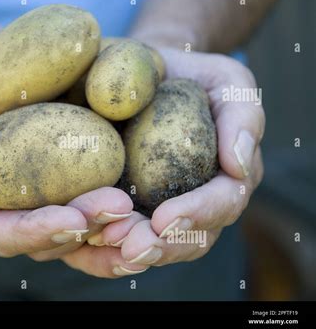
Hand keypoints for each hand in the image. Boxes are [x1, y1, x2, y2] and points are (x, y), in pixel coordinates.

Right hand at [0, 60, 147, 276]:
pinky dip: (120, 215)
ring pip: (78, 231)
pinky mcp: (70, 188)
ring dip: (110, 228)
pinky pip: (95, 209)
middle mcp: (10, 218)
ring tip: (139, 212)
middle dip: (85, 229)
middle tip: (118, 209)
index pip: (4, 235)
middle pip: (49, 240)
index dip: (36, 233)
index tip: (72, 220)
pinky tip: (145, 207)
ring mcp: (42, 204)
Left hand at [96, 48, 264, 266]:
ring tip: (105, 244)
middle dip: (161, 247)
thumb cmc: (192, 77)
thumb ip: (242, 116)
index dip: (197, 215)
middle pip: (191, 239)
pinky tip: (88, 242)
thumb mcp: (227, 81)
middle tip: (129, 248)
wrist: (151, 76)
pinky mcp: (136, 208)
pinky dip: (110, 248)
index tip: (164, 220)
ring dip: (133, 252)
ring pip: (159, 246)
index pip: (223, 203)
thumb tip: (237, 165)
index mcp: (229, 176)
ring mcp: (169, 208)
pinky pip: (127, 236)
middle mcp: (202, 201)